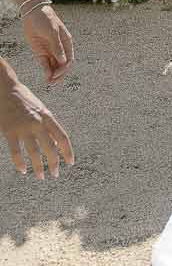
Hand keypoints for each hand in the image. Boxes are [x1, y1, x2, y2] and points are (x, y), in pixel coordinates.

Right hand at [1, 64, 74, 179]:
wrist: (6, 89)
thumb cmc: (25, 100)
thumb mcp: (41, 110)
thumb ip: (48, 126)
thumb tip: (57, 144)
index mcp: (48, 117)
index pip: (62, 137)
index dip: (68, 151)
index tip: (70, 163)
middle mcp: (38, 123)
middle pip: (50, 147)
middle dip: (54, 163)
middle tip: (55, 174)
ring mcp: (23, 127)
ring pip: (34, 152)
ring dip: (39, 166)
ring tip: (41, 176)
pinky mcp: (9, 131)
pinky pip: (16, 151)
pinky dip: (20, 163)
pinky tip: (23, 170)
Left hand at [23, 0, 73, 83]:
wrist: (33, 13)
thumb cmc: (46, 19)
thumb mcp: (52, 32)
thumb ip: (57, 47)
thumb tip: (63, 61)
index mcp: (66, 43)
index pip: (69, 59)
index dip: (65, 68)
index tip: (58, 73)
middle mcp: (60, 49)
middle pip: (63, 65)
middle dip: (60, 74)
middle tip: (54, 81)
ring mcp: (50, 51)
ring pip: (54, 66)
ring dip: (53, 75)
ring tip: (50, 82)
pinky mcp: (41, 52)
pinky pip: (45, 64)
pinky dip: (47, 71)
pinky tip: (46, 77)